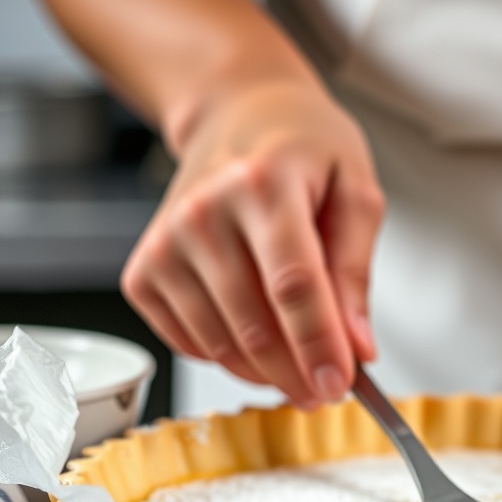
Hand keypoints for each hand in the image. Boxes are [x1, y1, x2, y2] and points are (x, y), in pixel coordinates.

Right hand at [121, 77, 383, 406]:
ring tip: (299, 364)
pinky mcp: (144, 270)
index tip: (338, 384)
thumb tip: (357, 347)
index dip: (318, 345)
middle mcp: (205, 212)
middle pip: (256, 327)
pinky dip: (228, 358)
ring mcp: (167, 243)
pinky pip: (188, 343)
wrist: (236, 113)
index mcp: (266, 184)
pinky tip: (255, 336)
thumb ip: (356, 272)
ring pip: (221, 345)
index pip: (294, 285)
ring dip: (267, 374)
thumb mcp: (356, 191)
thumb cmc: (302, 149)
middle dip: (298, 374)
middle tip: (328, 387)